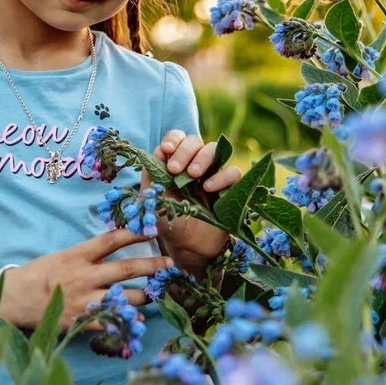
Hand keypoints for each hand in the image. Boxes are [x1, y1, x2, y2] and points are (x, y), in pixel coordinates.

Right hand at [0, 228, 173, 336]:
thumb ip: (86, 255)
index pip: (112, 239)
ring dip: (146, 295)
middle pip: (127, 268)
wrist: (14, 299)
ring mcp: (84, 300)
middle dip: (153, 266)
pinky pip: (112, 322)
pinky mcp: (81, 321)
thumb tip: (113, 246)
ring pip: (126, 297)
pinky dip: (128, 321)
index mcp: (77, 255)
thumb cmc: (38, 274)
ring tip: (158, 292)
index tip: (152, 230)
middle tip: (170, 264)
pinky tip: (138, 320)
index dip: (135, 233)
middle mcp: (84, 276)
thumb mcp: (61, 256)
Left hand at [150, 129, 242, 273]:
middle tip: (175, 170)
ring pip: (215, 150)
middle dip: (185, 151)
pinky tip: (208, 188)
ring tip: (193, 176)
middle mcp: (196, 163)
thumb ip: (152, 174)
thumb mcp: (153, 197)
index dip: (173, 139)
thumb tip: (157, 151)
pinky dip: (222, 176)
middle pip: (195, 141)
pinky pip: (233, 172)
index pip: (178, 138)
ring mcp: (214, 174)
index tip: (166, 149)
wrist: (186, 246)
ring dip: (203, 158)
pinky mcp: (231, 188)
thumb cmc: (168, 220)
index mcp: (176, 161)